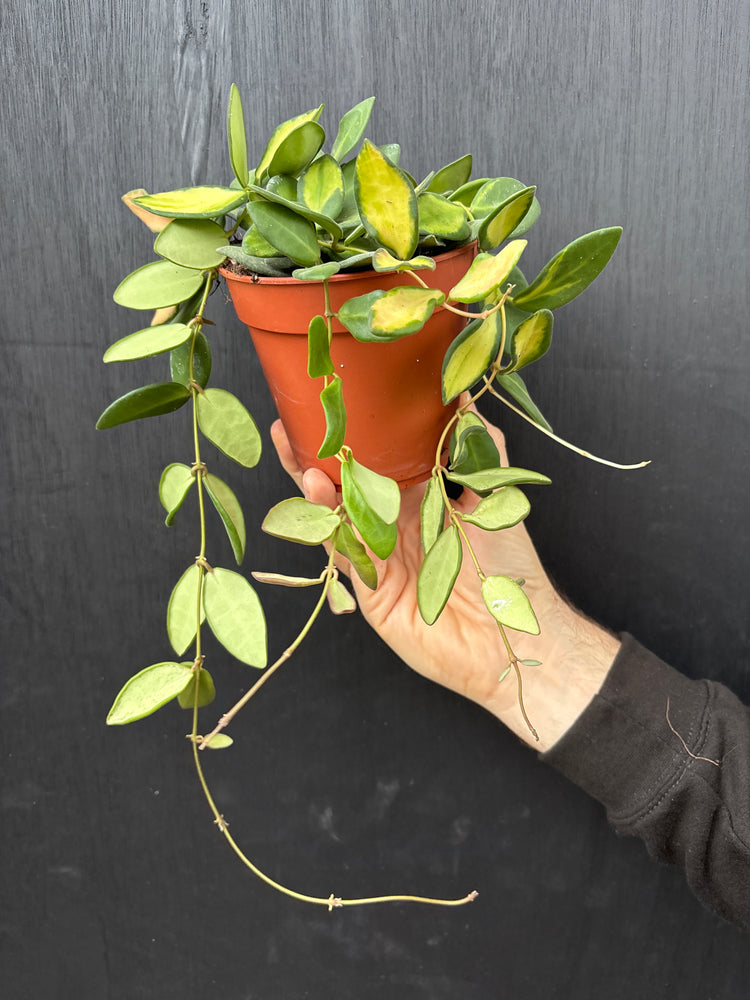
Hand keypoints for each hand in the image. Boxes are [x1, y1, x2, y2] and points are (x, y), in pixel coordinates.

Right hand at [270, 410, 618, 749]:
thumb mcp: (498, 495)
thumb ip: (479, 447)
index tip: (338, 399)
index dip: (359, 433)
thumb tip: (462, 395)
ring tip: (291, 444)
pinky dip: (326, 518)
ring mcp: (380, 554)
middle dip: (319, 451)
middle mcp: (396, 523)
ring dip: (311, 478)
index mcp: (423, 499)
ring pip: (336, 510)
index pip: (382, 459)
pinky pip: (344, 547)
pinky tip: (315, 486)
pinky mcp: (371, 586)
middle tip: (294, 418)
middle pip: (348, 481)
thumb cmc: (510, 567)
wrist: (513, 635)